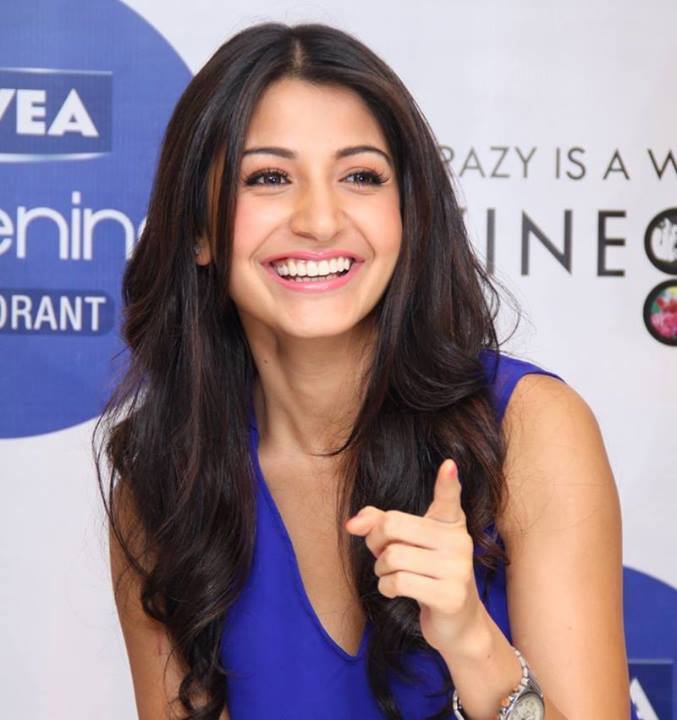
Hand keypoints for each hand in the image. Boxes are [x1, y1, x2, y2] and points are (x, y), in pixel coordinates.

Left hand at [344, 459, 487, 655]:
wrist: (457, 623)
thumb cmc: (425, 573)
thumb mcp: (405, 543)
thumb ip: (378, 523)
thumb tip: (352, 524)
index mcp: (450, 522)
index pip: (449, 498)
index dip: (448, 481)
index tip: (449, 464)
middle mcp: (458, 541)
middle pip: (394, 525)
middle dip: (376, 541)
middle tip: (383, 554)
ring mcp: (457, 569)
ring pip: (392, 557)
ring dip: (381, 569)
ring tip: (393, 575)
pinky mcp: (450, 596)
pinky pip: (398, 582)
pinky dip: (386, 587)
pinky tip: (397, 591)